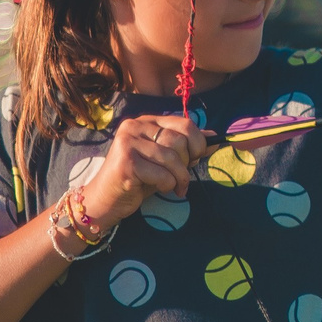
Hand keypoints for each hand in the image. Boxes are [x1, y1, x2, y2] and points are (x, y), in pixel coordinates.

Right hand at [84, 114, 210, 226]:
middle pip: (179, 141)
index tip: (195, 159)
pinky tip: (158, 188)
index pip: (185, 124)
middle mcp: (134, 127)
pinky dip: (167, 185)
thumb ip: (187, 147)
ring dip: (179, 178)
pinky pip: (162, 174)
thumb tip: (215, 137)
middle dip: (187, 163)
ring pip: (172, 158)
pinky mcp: (126, 163)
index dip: (198, 143)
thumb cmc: (139, 179)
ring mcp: (127, 143)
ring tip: (174, 187)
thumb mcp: (166, 160)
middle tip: (180, 177)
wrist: (106, 200)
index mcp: (146, 121)